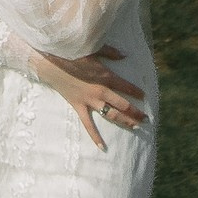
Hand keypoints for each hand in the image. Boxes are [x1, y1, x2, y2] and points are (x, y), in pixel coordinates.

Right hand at [28, 44, 147, 149]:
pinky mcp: (79, 107)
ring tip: (135, 127)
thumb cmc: (72, 53)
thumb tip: (125, 55)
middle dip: (136, 112)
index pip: (126, 86)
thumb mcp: (93, 49)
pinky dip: (95, 136)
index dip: (137, 92)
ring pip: (111, 115)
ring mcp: (90, 101)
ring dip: (124, 121)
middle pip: (123, 105)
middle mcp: (100, 91)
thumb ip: (111, 52)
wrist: (51, 62)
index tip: (144, 97)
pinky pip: (88, 125)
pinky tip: (103, 147)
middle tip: (146, 118)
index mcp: (106, 76)